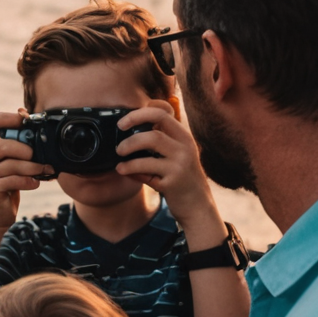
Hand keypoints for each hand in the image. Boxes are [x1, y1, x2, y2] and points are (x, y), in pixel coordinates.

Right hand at [0, 112, 54, 231]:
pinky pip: (13, 181)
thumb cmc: (7, 186)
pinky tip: (35, 184)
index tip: (29, 120)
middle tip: (38, 155)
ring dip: (33, 167)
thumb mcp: (10, 164)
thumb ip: (18, 149)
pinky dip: (29, 181)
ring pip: (11, 164)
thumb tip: (40, 132)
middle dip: (25, 148)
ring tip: (46, 170)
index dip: (12, 117)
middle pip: (3, 143)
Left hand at [113, 104, 226, 245]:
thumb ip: (161, 143)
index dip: (145, 109)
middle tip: (119, 128)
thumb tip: (130, 132)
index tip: (127, 118)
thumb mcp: (177, 156)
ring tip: (119, 153)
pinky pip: (145, 169)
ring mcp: (180, 162)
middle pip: (158, 119)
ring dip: (129, 144)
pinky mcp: (173, 180)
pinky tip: (124, 170)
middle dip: (134, 119)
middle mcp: (185, 145)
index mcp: (183, 137)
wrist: (198, 207)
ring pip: (151, 140)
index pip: (165, 111)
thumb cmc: (182, 180)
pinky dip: (130, 168)